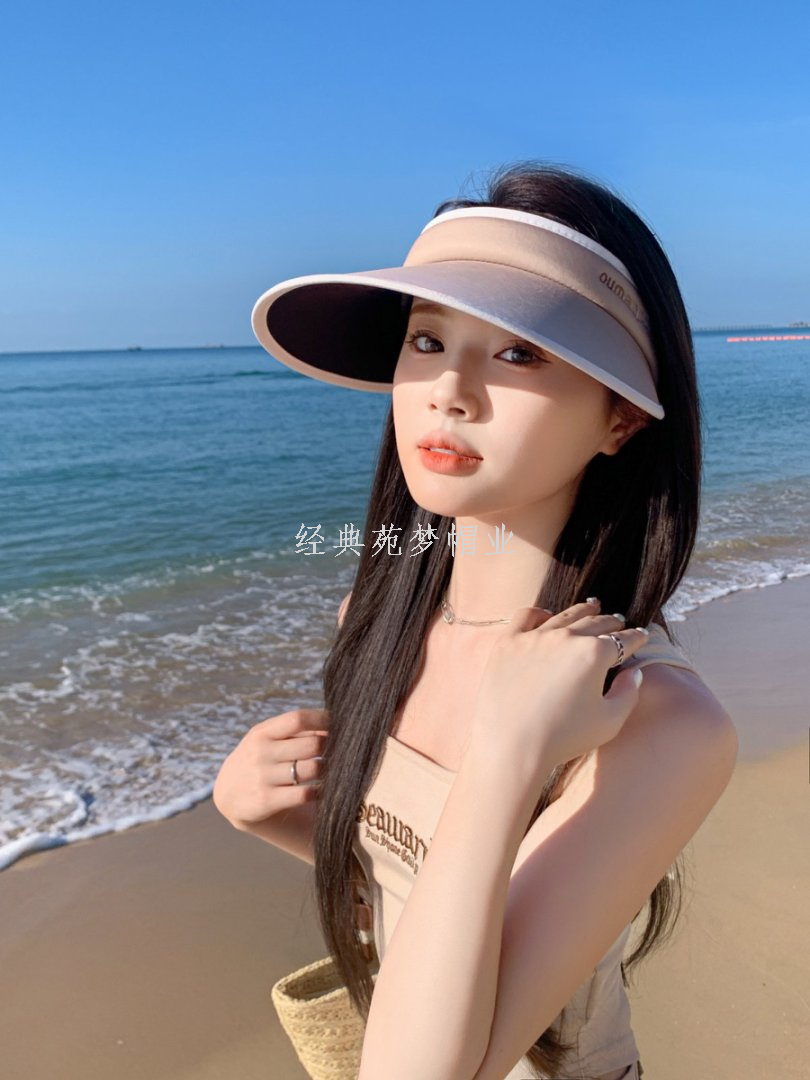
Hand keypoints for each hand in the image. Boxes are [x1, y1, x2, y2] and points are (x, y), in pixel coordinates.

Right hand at [212, 707, 328, 827]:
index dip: (323, 720)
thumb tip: (333, 725)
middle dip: (330, 747)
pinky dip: (319, 791)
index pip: (297, 719)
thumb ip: (296, 731)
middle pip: (311, 745)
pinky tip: (321, 790)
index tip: (340, 725)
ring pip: (312, 769)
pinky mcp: (266, 801)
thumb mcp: (267, 739)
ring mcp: (263, 777)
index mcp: (263, 732)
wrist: (229, 794)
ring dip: (327, 769)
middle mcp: (261, 752)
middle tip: (340, 752)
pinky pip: (304, 794)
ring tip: (330, 770)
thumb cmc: (259, 759)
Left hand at [468, 600, 648, 775]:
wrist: (511, 746)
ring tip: (593, 606)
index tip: (642, 635)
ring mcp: (534, 637)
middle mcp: (566, 637)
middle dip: (612, 622)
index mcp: (594, 654)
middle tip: (619, 622)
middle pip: (596, 623)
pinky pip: (526, 616)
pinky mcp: (508, 642)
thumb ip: (628, 693)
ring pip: (565, 616)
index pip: (623, 640)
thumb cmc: (564, 738)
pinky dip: (540, 613)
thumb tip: (633, 672)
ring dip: (583, 611)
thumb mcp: (609, 722)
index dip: (636, 638)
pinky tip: (547, 617)